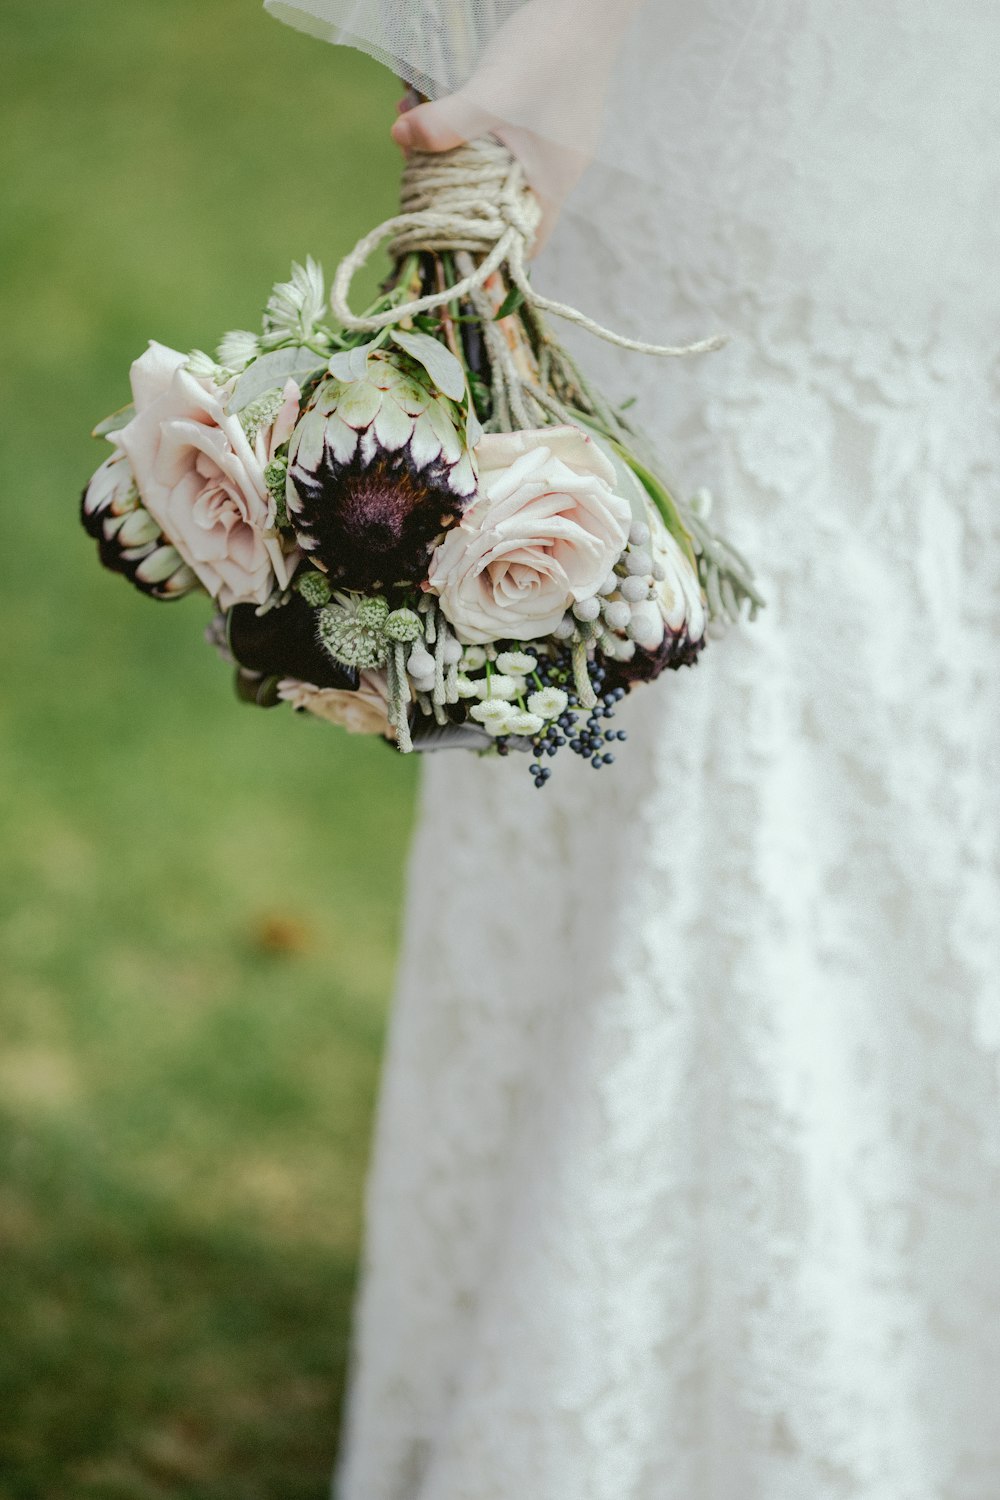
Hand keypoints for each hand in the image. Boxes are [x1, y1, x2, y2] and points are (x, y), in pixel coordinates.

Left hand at [390, 0, 642, 251]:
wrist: (587, 1)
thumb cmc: (547, 53)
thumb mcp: (491, 93)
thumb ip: (446, 122)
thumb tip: (398, 138)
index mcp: (551, 184)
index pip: (523, 245)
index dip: (488, 254)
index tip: (448, 244)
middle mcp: (557, 171)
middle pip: (503, 207)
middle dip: (458, 198)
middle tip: (418, 175)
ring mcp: (554, 144)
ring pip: (500, 170)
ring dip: (460, 158)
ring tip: (422, 130)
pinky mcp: (547, 116)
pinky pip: (506, 140)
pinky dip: (476, 132)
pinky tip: (448, 104)